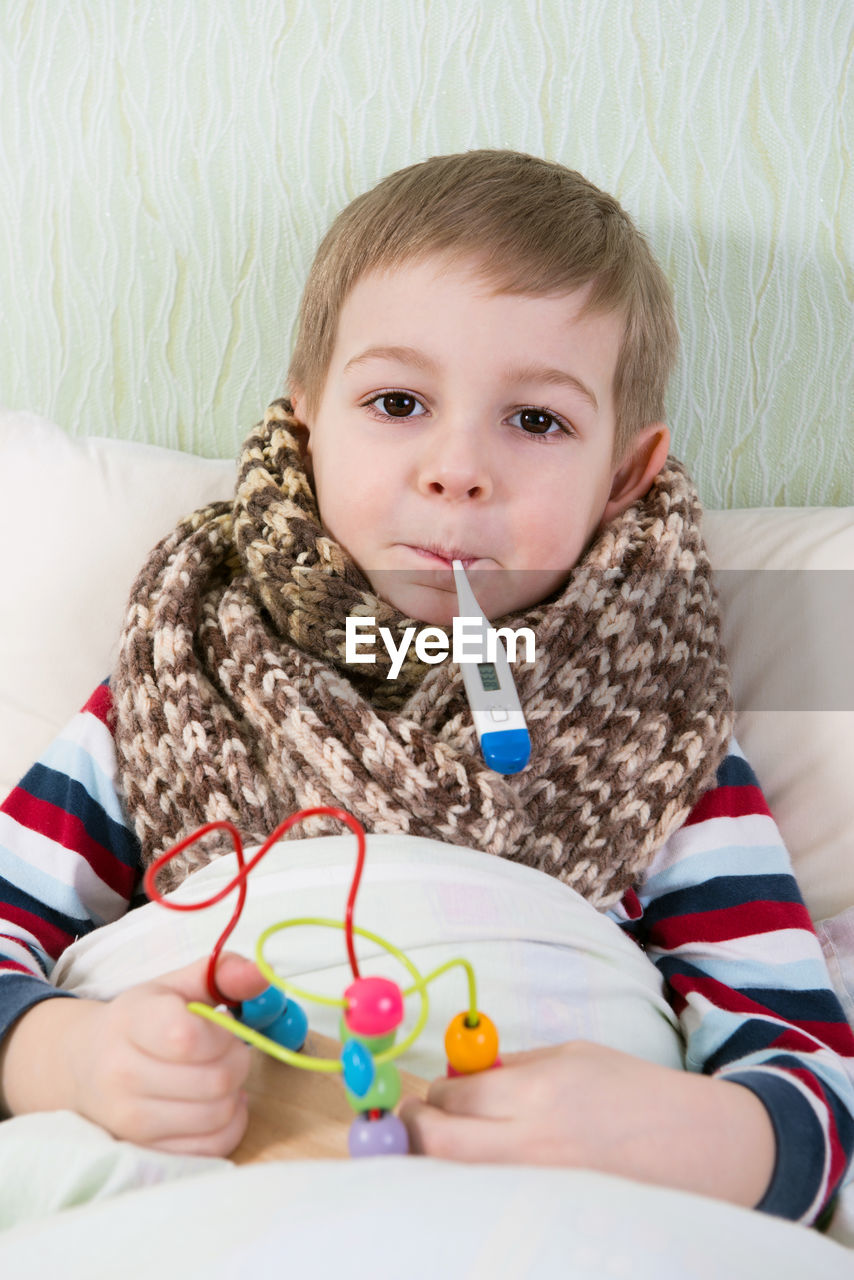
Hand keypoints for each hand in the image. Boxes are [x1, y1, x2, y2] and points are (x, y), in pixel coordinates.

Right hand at [0, 953, 266, 1155]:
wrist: (84, 1064)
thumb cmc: (140, 1021)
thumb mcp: (175, 986)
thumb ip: (222, 973)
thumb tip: (263, 974)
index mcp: (131, 1022)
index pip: (189, 1037)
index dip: (223, 1032)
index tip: (221, 1023)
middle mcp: (123, 1074)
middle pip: (215, 1079)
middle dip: (237, 1059)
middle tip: (227, 1049)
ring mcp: (130, 1120)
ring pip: (217, 1114)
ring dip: (234, 1092)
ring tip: (219, 1074)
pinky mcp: (144, 1150)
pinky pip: (211, 1147)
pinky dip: (229, 1124)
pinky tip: (218, 1103)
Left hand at [399, 1040, 775, 1208]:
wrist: (698, 1146)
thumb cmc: (634, 1091)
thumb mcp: (572, 1057)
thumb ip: (514, 1068)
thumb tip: (461, 1076)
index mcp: (538, 1093)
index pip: (454, 1095)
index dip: (434, 1092)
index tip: (432, 1093)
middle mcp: (532, 1144)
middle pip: (440, 1144)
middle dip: (414, 1131)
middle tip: (409, 1124)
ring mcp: (539, 1188)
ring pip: (458, 1182)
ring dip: (439, 1162)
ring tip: (440, 1149)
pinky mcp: (550, 1218)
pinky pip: (492, 1203)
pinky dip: (474, 1189)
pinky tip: (479, 1178)